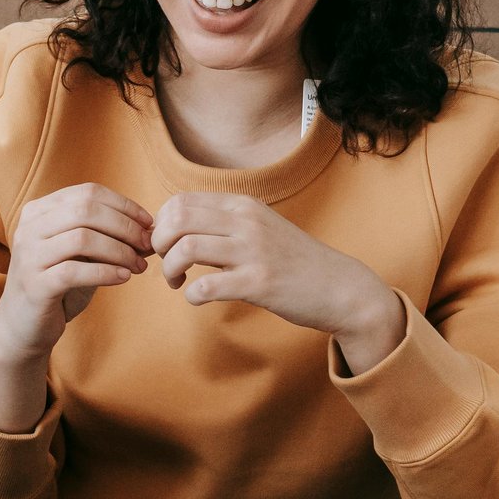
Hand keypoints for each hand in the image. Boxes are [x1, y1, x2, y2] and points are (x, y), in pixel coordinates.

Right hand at [0, 183, 154, 361]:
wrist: (23, 326)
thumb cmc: (57, 285)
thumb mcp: (79, 254)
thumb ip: (106, 237)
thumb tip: (150, 229)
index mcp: (39, 211)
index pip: (88, 192)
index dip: (123, 205)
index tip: (148, 223)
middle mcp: (29, 228)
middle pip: (86, 210)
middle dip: (124, 226)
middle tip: (147, 245)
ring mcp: (28, 256)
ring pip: (82, 239)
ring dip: (119, 251)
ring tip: (138, 265)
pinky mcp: (34, 285)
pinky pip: (75, 272)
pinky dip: (106, 273)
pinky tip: (124, 278)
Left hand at [150, 192, 406, 371]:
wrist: (340, 287)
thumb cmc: (293, 261)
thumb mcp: (259, 228)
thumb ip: (223, 224)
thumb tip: (175, 228)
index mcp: (243, 206)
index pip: (181, 200)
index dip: (160, 224)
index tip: (165, 245)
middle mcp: (247, 222)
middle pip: (177, 219)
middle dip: (158, 243)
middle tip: (165, 262)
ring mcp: (254, 251)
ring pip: (186, 248)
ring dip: (170, 268)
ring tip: (177, 281)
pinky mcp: (260, 282)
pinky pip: (207, 286)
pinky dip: (192, 295)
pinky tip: (197, 298)